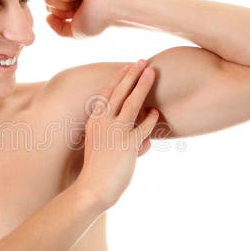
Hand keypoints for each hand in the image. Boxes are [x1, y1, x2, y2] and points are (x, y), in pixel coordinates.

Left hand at [44, 0, 120, 38]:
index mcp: (71, 5)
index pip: (50, 8)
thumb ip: (59, 28)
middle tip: (79, 3)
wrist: (109, 5)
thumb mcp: (75, 32)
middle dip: (60, 5)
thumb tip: (47, 16)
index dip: (59, 14)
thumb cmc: (97, 20)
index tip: (77, 13)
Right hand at [74, 60, 160, 208]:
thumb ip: (124, 140)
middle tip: (141, 61)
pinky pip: (144, 127)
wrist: (93, 188)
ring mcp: (115, 132)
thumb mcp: (105, 149)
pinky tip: (156, 113)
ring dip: (142, 85)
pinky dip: (151, 119)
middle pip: (119, 92)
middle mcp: (103, 123)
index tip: (127, 68)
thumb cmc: (99, 172)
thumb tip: (146, 140)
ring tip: (152, 71)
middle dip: (131, 75)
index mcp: (94, 122)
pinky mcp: (128, 144)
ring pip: (132, 103)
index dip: (118, 80)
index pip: (107, 94)